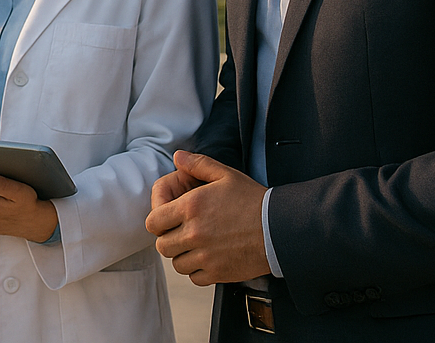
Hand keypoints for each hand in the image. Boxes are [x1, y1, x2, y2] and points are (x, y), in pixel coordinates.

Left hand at [145, 150, 270, 284]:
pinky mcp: (218, 273)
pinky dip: (197, 270)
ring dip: (182, 255)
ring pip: (176, 263)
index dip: (157, 220)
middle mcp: (194, 233)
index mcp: (191, 207)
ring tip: (196, 244)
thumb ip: (198, 164)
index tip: (167, 219)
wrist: (280, 229)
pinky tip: (207, 257)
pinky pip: (194, 277)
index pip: (153, 222)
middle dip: (168, 237)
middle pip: (162, 245)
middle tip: (181, 232)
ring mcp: (205, 256)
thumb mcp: (226, 175)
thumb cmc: (254, 201)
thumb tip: (178, 157)